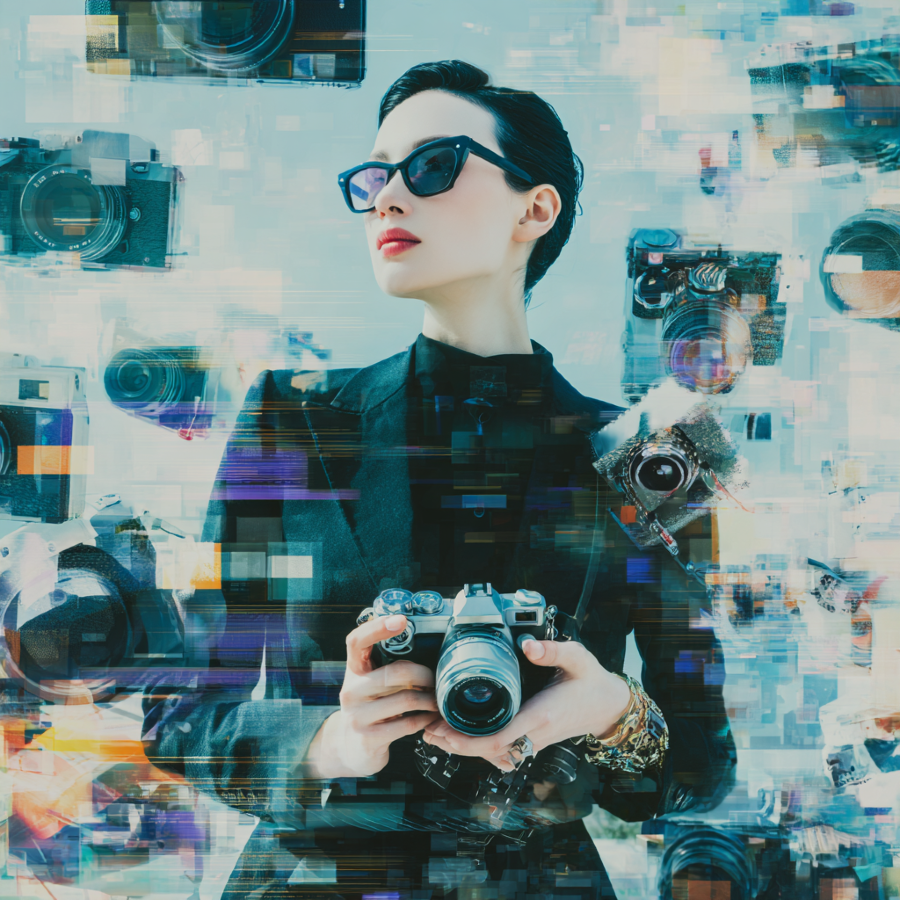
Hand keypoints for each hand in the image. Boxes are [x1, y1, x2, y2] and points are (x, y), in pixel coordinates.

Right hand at [303, 614, 440, 779]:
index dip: (377, 628)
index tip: (402, 620)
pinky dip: (424, 719)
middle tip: (437, 679)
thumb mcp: (370, 683)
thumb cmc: (370, 707)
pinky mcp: (369, 738)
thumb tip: (424, 645)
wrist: (349, 748)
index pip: (357, 641)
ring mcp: (357, 716)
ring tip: (438, 699)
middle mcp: (351, 691)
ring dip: (429, 699)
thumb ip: (386, 666)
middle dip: (424, 674)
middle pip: (393, 672)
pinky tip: (430, 717)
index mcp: (353, 671)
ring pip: (405, 699)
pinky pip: (407, 724)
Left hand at [422, 638, 631, 771]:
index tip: (446, 731)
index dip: (470, 740)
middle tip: (428, 729)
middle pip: (490, 751)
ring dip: (465, 747)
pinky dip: (480, 747)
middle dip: (457, 744)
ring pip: (494, 754)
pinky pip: (503, 750)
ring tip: (435, 733)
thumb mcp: (577, 658)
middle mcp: (535, 733)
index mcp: (541, 715)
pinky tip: (462, 739)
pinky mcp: (533, 739)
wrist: (608, 705)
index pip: (500, 738)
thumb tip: (527, 645)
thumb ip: (553, 650)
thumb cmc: (591, 681)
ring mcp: (534, 740)